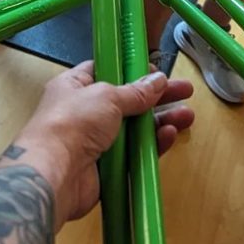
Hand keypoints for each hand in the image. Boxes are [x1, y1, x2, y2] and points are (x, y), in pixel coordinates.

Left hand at [18, 62, 194, 226]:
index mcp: (75, 86)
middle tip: (186, 92)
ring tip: (187, 116)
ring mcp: (96, 141)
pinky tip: (170, 136)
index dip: (132, 70)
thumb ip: (135, 91)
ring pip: (135, 129)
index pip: (106, 72)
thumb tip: (158, 80)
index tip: (158, 71)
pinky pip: (135, 154)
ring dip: (160, 122)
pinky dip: (152, 145)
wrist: (55, 173)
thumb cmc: (74, 122)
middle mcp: (84, 112)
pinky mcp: (107, 167)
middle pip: (127, 102)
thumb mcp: (107, 96)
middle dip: (157, 97)